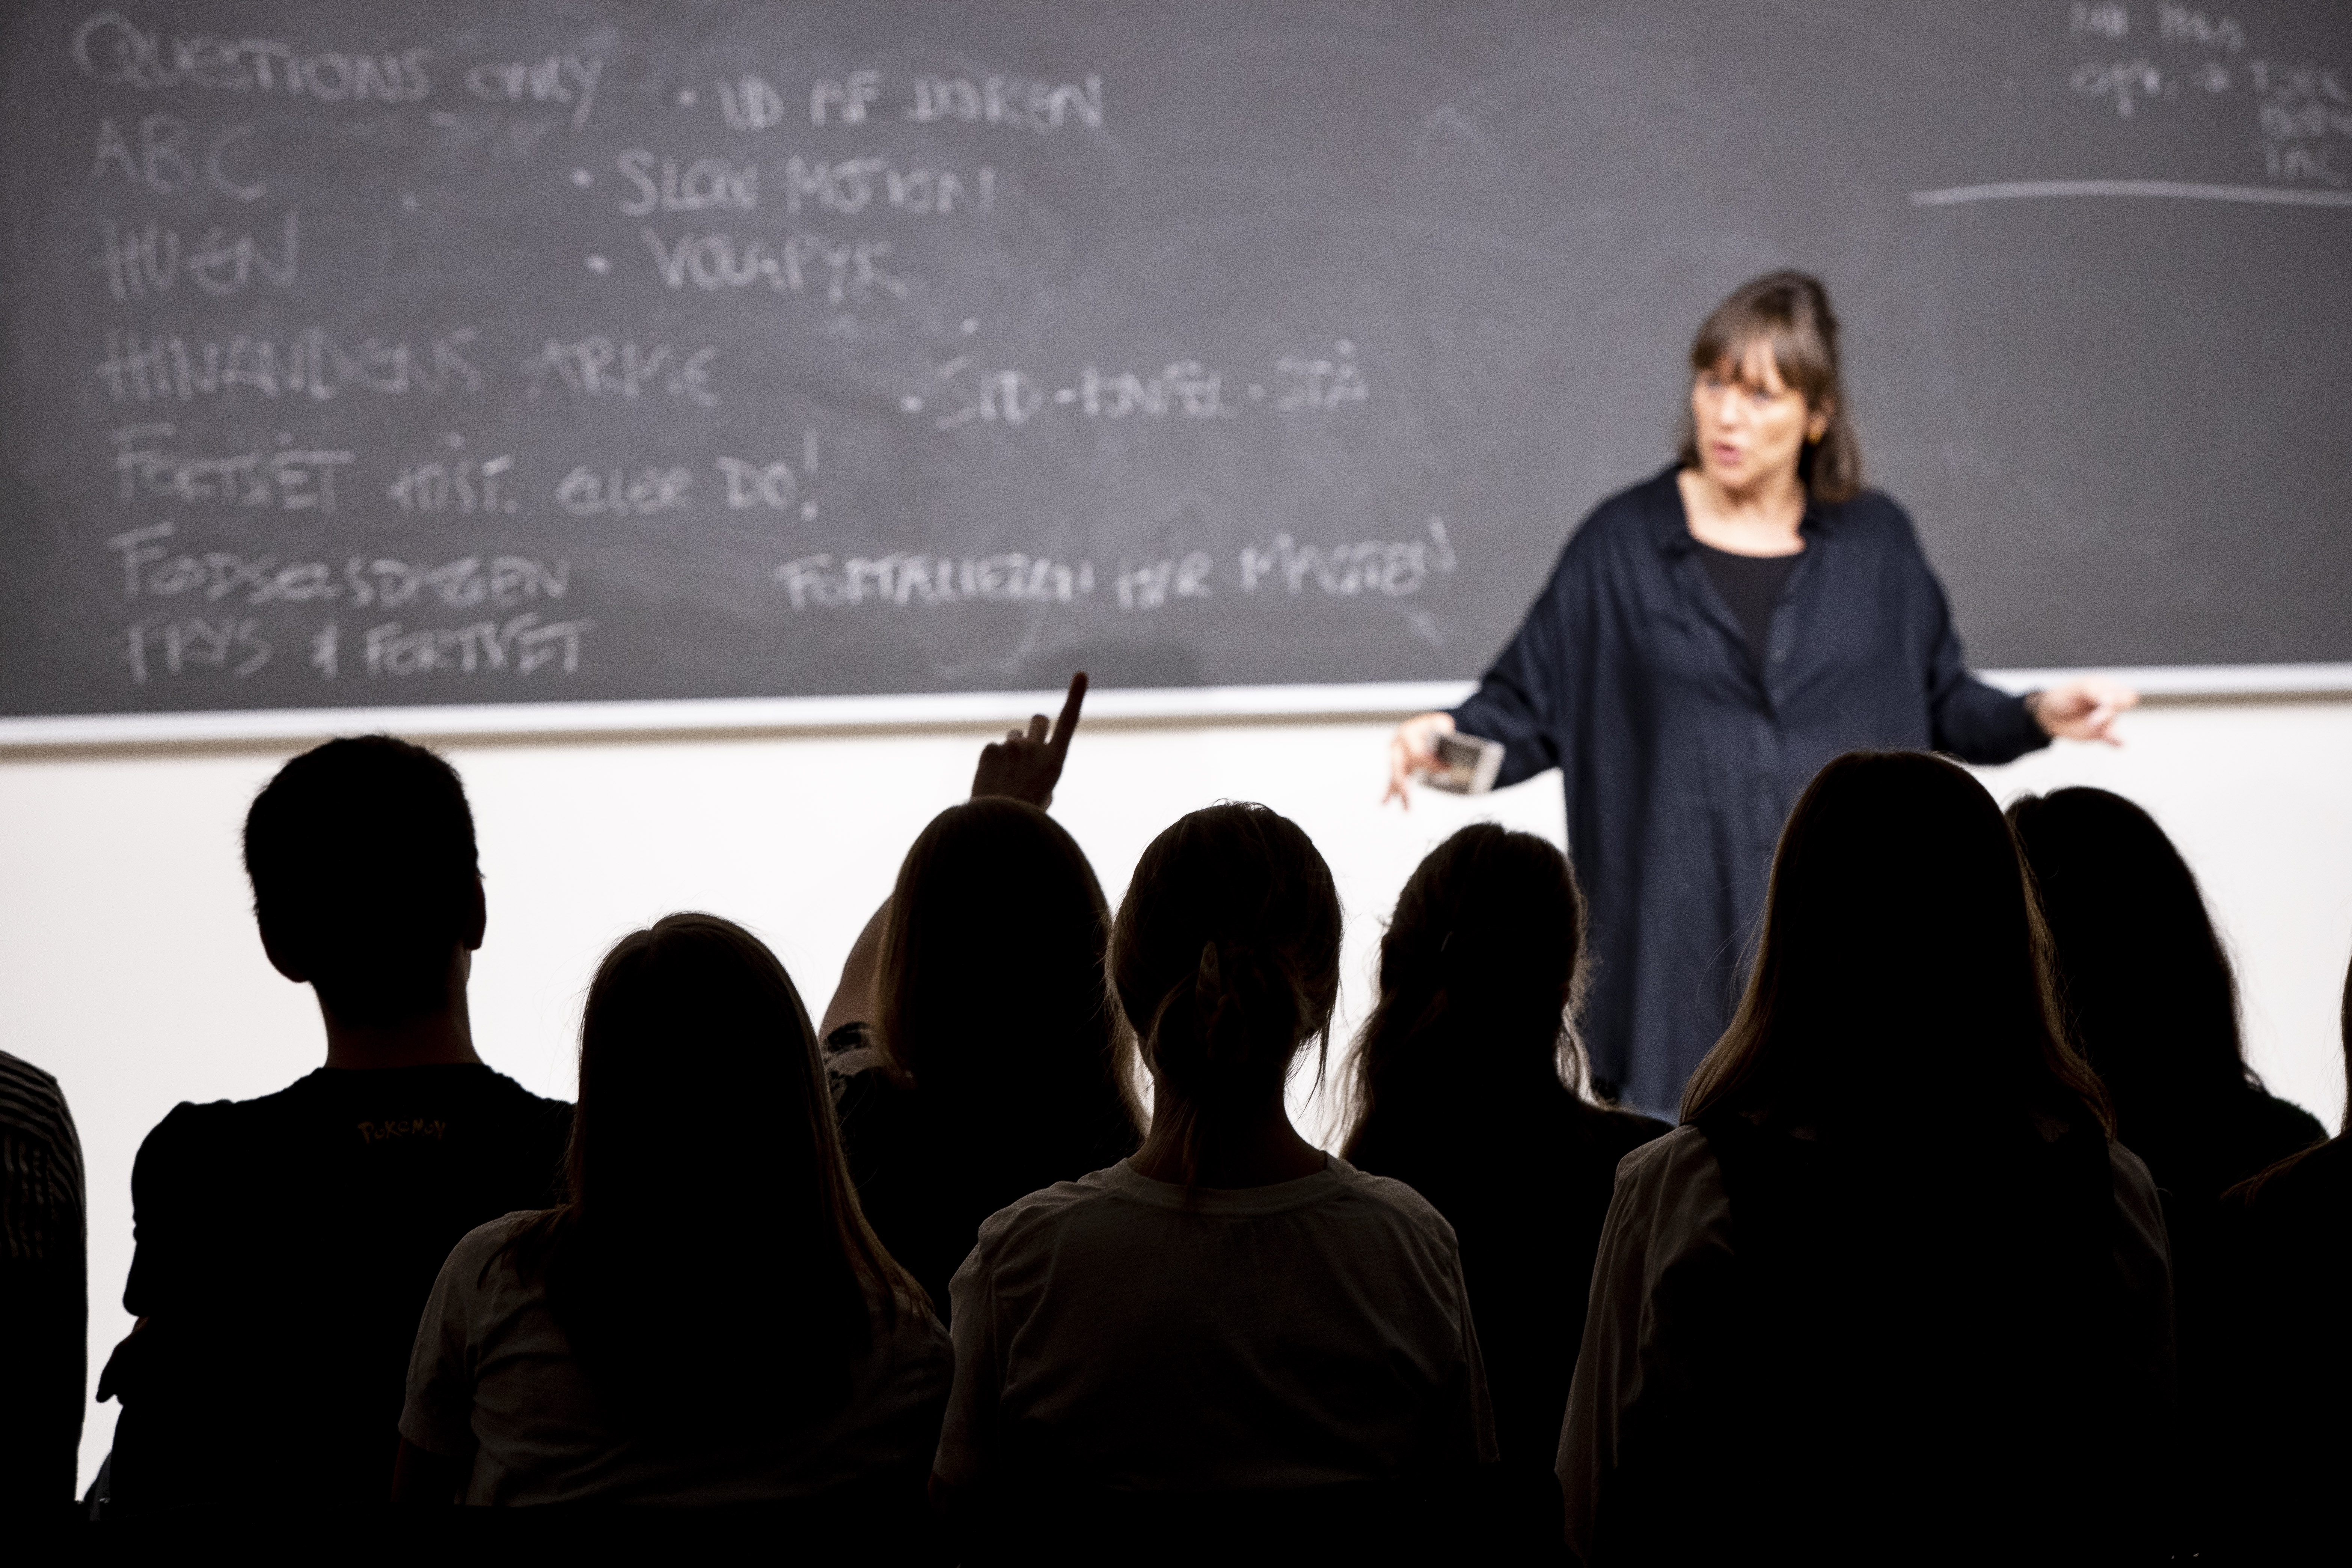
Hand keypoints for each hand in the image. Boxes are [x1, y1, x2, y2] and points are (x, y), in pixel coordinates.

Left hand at [972, 671, 1087, 807]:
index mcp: (1055, 761)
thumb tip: (1032, 769)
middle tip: (1028, 743)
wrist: (995, 823)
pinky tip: (990, 781)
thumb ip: (1042, 777)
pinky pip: (993, 749)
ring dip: (1011, 749)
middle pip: (1039, 720)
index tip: (1081, 674)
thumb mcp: (1043, 798)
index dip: (1076, 696)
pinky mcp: (991, 749)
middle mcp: (1036, 748)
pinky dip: (992, 762)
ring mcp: (1012, 746)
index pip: (1069, 721)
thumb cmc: (1024, 816)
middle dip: (1036, 726)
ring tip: (1005, 776)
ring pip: (1012, 737)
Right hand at [1383, 711, 1455, 806]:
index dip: (1432, 763)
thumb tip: (1450, 761)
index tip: (1447, 769)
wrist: (1430, 725)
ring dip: (1399, 791)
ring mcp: (1395, 755)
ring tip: (1405, 807)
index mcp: (1408, 733)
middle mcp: (1397, 744)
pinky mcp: (1397, 764)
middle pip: (1399, 766)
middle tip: (1407, 794)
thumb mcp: (1442, 727)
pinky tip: (1385, 802)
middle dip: (1403, 782)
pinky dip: (1390, 791)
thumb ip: (1444, 741)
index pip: (1418, 753)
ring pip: (1395, 775)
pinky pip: (1393, 779)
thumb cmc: (1436, 726)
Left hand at [2029, 676, 2138, 744]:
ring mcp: (2106, 720)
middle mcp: (2111, 705)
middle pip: (2121, 709)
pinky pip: (2112, 739)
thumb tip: (2108, 702)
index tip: (2103, 701)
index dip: (2119, 698)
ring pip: (2112, 723)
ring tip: (2091, 722)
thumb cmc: (2066, 695)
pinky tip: (2120, 744)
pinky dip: (2116, 741)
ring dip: (2105, 724)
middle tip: (2093, 714)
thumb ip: (2094, 691)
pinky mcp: (2099, 734)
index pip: (2125, 694)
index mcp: (2108, 689)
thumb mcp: (2078, 688)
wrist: (2051, 713)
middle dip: (2109, 710)